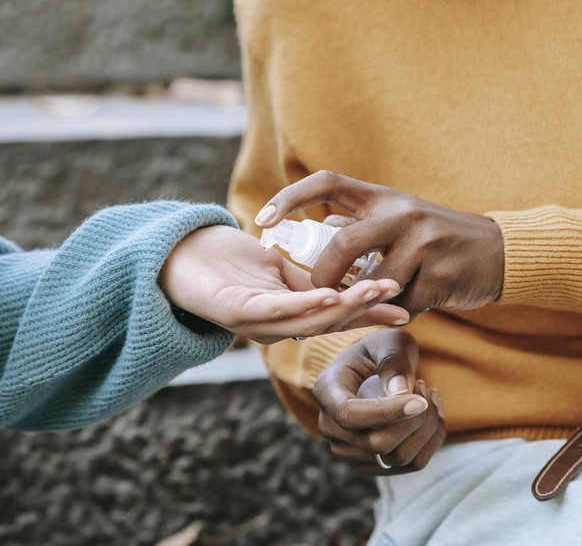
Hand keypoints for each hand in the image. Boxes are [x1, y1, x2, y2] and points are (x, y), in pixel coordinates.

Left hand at [160, 225, 409, 343]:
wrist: (177, 254)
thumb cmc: (227, 262)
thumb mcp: (281, 273)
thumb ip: (312, 284)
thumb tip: (350, 288)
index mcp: (287, 318)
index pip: (336, 317)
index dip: (370, 313)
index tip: (405, 305)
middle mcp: (273, 328)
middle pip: (328, 322)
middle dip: (365, 309)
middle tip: (397, 294)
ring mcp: (254, 323)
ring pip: (307, 319)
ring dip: (344, 307)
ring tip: (374, 291)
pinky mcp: (234, 310)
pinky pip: (275, 309)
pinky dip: (304, 303)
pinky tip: (328, 294)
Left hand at [254, 171, 504, 319]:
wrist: (498, 252)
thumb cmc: (437, 238)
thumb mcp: (399, 219)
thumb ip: (362, 223)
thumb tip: (321, 225)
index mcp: (383, 197)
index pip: (326, 182)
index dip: (290, 197)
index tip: (262, 219)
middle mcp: (402, 213)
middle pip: (344, 242)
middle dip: (323, 275)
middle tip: (314, 295)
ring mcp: (426, 243)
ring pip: (374, 283)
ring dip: (365, 302)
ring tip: (364, 307)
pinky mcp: (443, 275)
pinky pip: (403, 305)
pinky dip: (396, 313)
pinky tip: (402, 309)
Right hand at [314, 328, 445, 474]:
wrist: (371, 371)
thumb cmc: (379, 351)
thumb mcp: (387, 342)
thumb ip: (393, 360)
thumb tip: (401, 392)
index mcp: (326, 391)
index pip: (349, 416)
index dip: (387, 412)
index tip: (421, 400)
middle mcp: (330, 427)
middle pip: (378, 444)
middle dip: (415, 419)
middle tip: (425, 388)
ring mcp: (348, 451)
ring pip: (399, 458)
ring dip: (427, 429)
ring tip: (430, 398)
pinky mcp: (371, 464)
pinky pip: (411, 464)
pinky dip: (430, 440)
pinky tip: (431, 415)